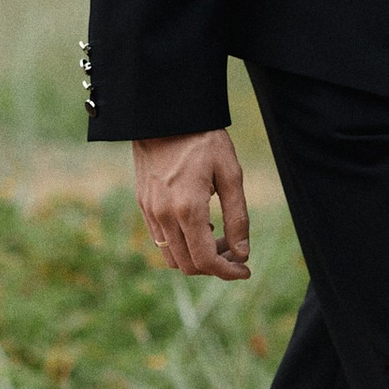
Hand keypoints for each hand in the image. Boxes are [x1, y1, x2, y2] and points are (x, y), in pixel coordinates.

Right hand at [134, 130, 251, 278]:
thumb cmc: (203, 140)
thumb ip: (237, 217)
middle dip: (215, 267)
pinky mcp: (143, 204)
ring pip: (172, 257)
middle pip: (188, 265)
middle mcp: (164, 216)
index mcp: (188, 209)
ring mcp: (150, 211)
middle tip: (235, 252)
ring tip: (218, 238)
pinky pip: (160, 240)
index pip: (206, 260)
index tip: (245, 270)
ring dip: (196, 258)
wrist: (165, 116)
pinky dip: (181, 244)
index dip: (228, 272)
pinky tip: (199, 226)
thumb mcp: (231, 174)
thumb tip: (242, 253)